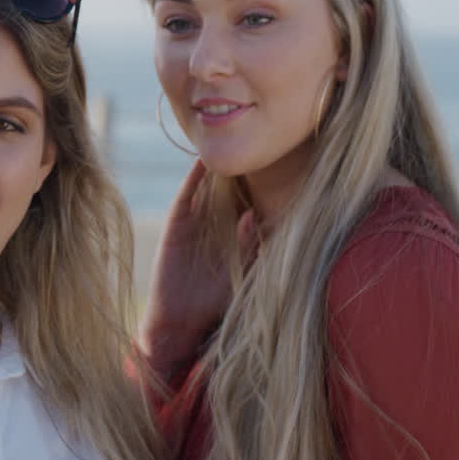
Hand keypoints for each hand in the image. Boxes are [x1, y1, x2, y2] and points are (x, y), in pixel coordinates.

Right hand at [144, 161, 253, 381]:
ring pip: (210, 187)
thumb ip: (250, 246)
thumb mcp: (242, 272)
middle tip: (258, 140)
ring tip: (230, 139)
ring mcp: (196, 222)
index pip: (251, 202)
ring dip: (219, 167)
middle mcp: (217, 225)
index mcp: (235, 236)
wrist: (180, 320)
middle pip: (232, 189)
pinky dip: (193, 178)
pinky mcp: (177, 224)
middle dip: (244, 168)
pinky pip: (187, 196)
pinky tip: (202, 160)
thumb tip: (253, 215)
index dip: (264, 185)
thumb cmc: (215, 303)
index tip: (280, 163)